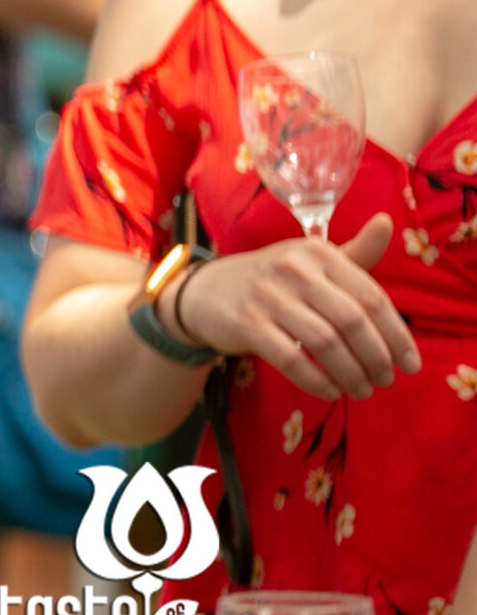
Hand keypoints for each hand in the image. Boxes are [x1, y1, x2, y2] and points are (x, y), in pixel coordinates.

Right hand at [173, 217, 420, 399]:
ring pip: (325, 342)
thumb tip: (386, 222)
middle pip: (352, 320)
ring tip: (363, 390)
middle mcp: (293, 269)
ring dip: (351, 373)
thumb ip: (354, 253)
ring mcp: (267, 296)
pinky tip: (331, 392)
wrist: (205, 291)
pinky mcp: (247, 324)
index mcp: (317, 252)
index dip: (396, 334)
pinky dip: (317, 381)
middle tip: (386, 380)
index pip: (371, 296)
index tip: (410, 363)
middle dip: (377, 357)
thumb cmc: (272, 280)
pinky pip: (291, 359)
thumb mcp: (311, 261)